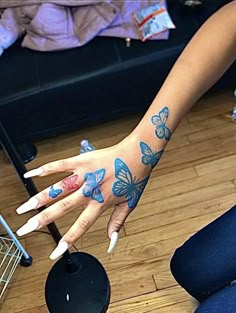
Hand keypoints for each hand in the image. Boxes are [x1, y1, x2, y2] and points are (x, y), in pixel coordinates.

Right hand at [16, 137, 151, 259]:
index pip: (81, 226)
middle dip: (42, 220)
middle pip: (62, 208)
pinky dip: (44, 170)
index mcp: (100, 203)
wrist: (137, 155)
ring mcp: (84, 175)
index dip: (67, 241)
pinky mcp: (81, 161)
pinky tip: (31, 175)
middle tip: (26, 229)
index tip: (55, 252)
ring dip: (39, 199)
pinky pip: (59, 165)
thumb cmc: (133, 177)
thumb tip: (112, 241)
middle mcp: (89, 191)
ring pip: (57, 189)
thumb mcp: (129, 204)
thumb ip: (117, 223)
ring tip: (24, 208)